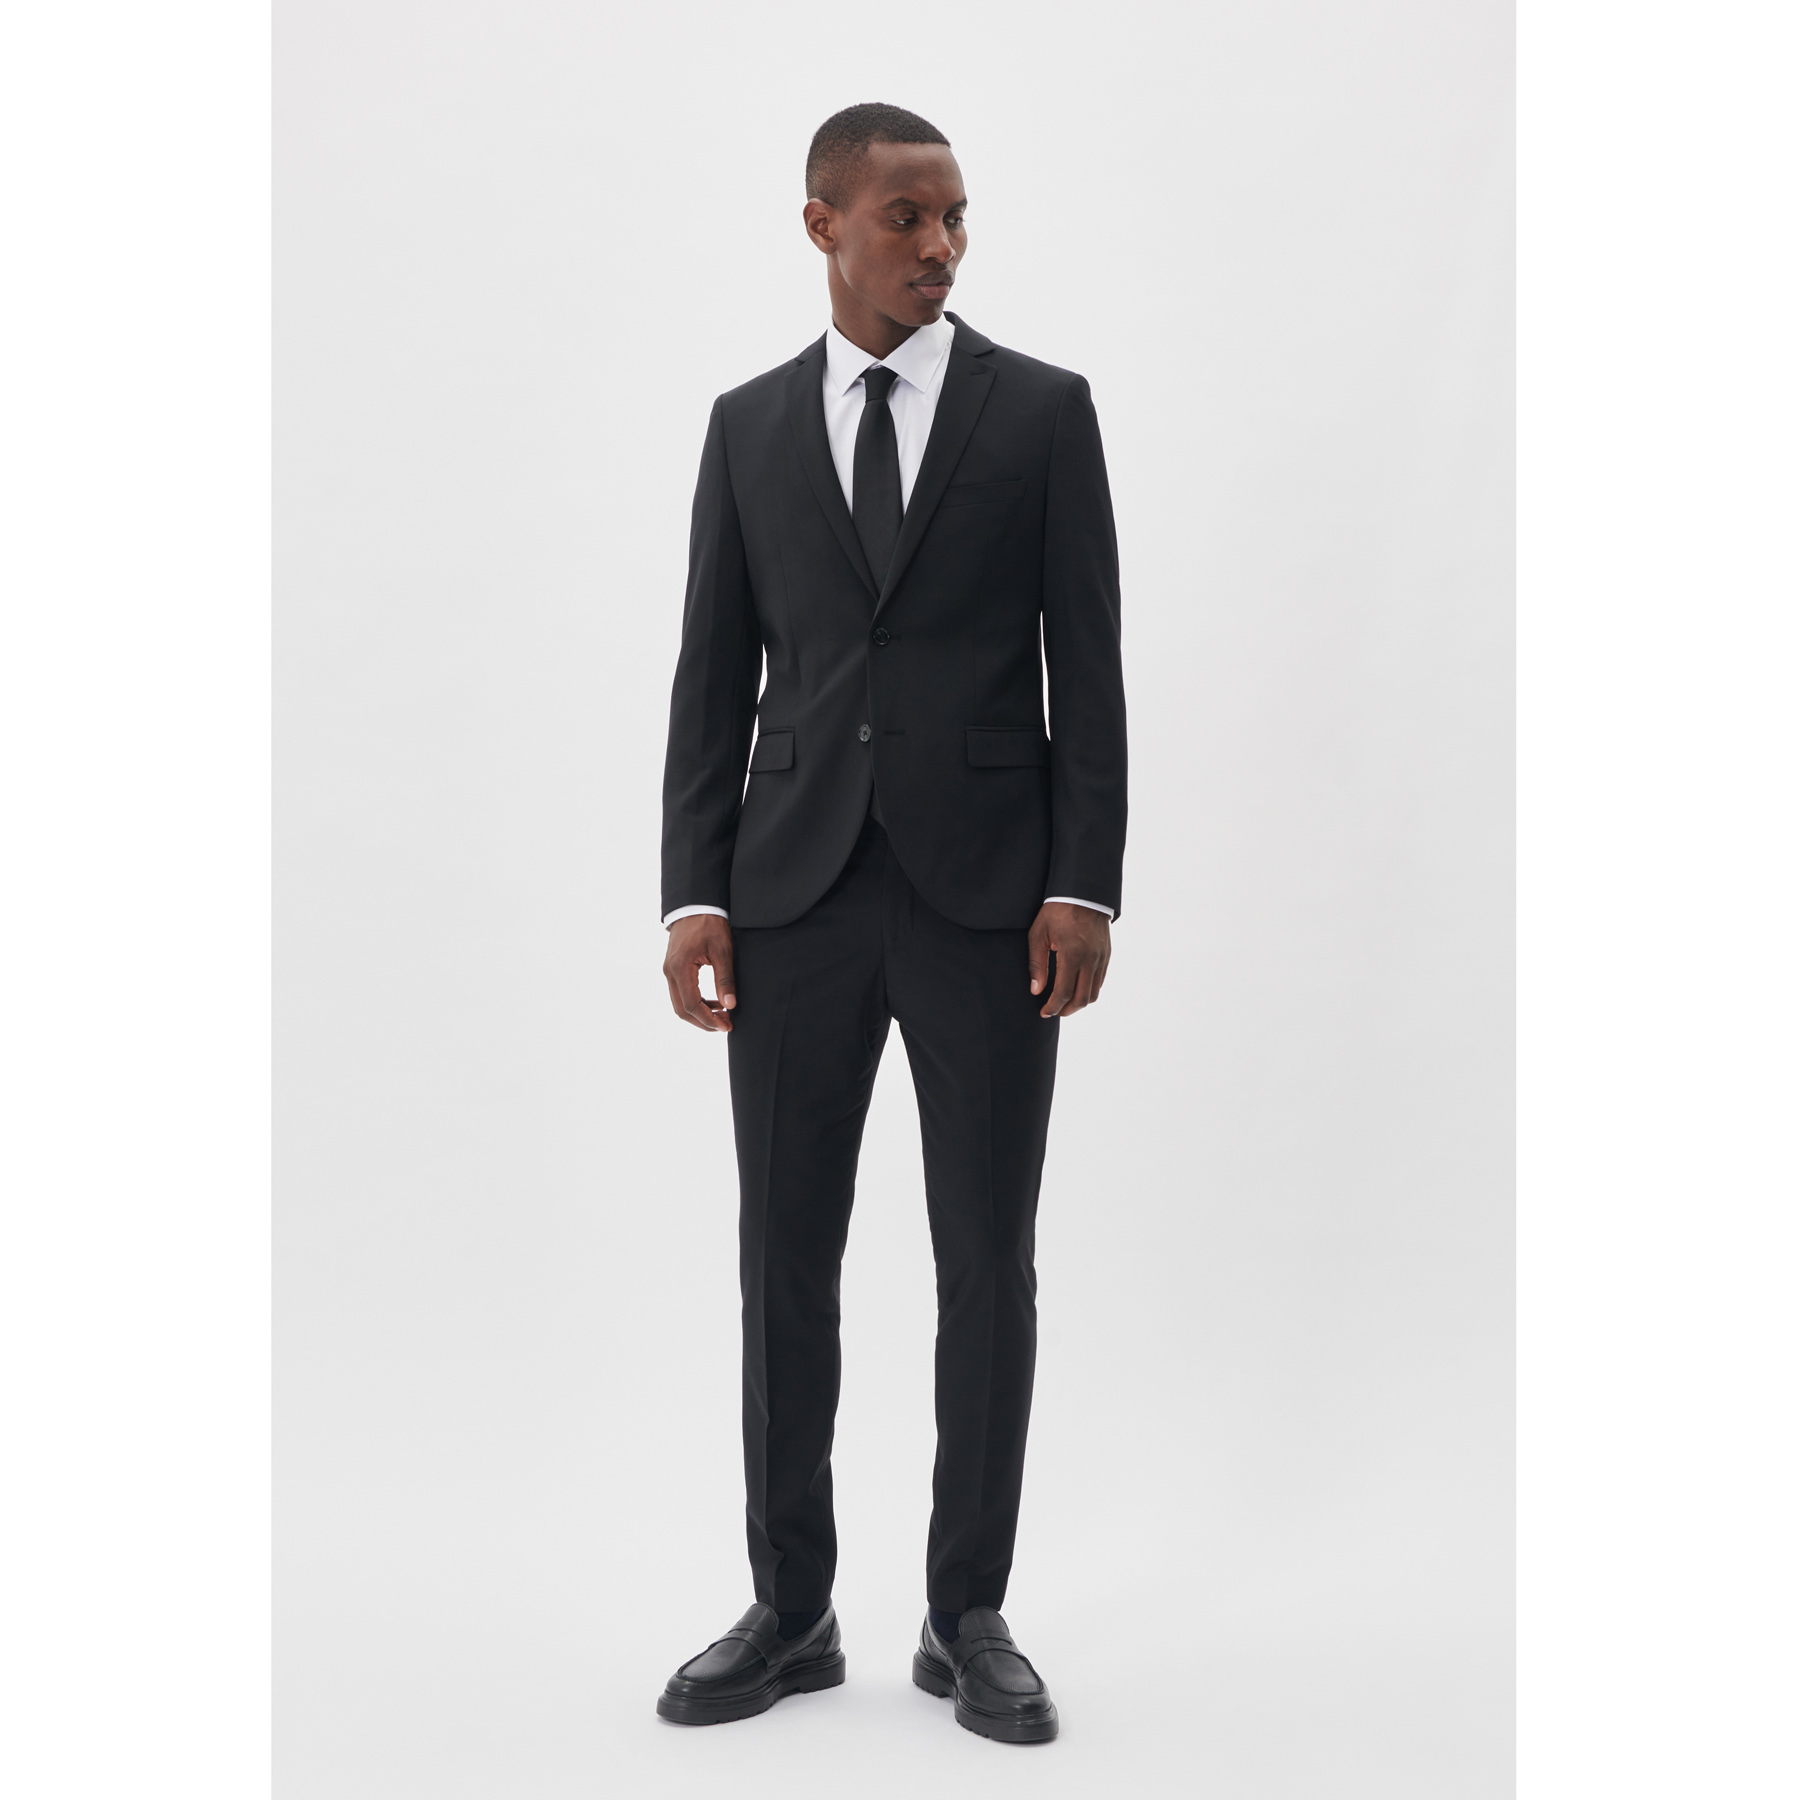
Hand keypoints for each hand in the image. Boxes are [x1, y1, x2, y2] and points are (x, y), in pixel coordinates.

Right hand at [663, 914, 736, 1032]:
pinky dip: (696, 1002)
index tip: (726, 1025)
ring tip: (723, 1014)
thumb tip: (730, 1005)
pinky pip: (681, 993)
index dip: (708, 1019)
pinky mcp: (673, 968)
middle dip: (703, 1021)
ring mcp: (669, 970)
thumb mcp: (722, 950)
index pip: (691, 1005)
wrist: (695, 905)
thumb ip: (725, 979)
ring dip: (700, 1013)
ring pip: (680, 1003)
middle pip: (682, 1009)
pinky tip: (714, 1002)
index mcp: (680, 968)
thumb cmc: (709, 924)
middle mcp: (670, 972)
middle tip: (725, 1025)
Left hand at [1027, 901, 1110, 1018]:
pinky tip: (1076, 988)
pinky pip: (1100, 980)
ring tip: (1065, 1003)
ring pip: (1094, 992)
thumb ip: (1037, 964)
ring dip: (1079, 1003)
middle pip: (1082, 999)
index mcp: (1072, 955)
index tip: (1044, 1012)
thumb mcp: (1039, 935)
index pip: (1063, 993)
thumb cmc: (1057, 911)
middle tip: (1054, 1011)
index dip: (1053, 1007)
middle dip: (1067, 1010)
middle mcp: (1090, 960)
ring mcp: (1101, 958)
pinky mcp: (1107, 954)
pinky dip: (1089, 990)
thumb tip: (1036, 990)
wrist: (1083, 893)